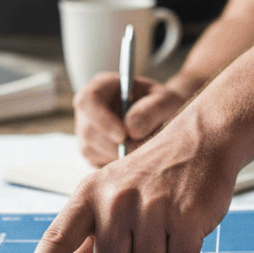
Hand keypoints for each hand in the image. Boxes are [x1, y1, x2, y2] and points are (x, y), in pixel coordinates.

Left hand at [15, 123, 237, 252]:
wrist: (200, 142)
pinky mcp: (185, 217)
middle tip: (143, 237)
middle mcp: (115, 200)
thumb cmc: (152, 175)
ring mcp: (151, 208)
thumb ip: (90, 237)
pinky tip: (185, 230)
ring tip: (166, 228)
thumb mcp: (113, 195)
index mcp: (90, 195)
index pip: (58, 237)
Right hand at [73, 73, 190, 166]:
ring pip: (91, 150)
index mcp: (102, 86)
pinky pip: (97, 164)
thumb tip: (131, 129)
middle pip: (88, 131)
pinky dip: (117, 166)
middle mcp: (88, 109)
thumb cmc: (163, 105)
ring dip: (118, 156)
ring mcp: (86, 131)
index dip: (102, 119)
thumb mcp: (167, 101)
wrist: (162, 120)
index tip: (123, 136)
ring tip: (143, 149)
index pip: (88, 100)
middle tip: (143, 150)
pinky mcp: (90, 152)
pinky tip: (134, 156)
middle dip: (115, 146)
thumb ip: (153, 109)